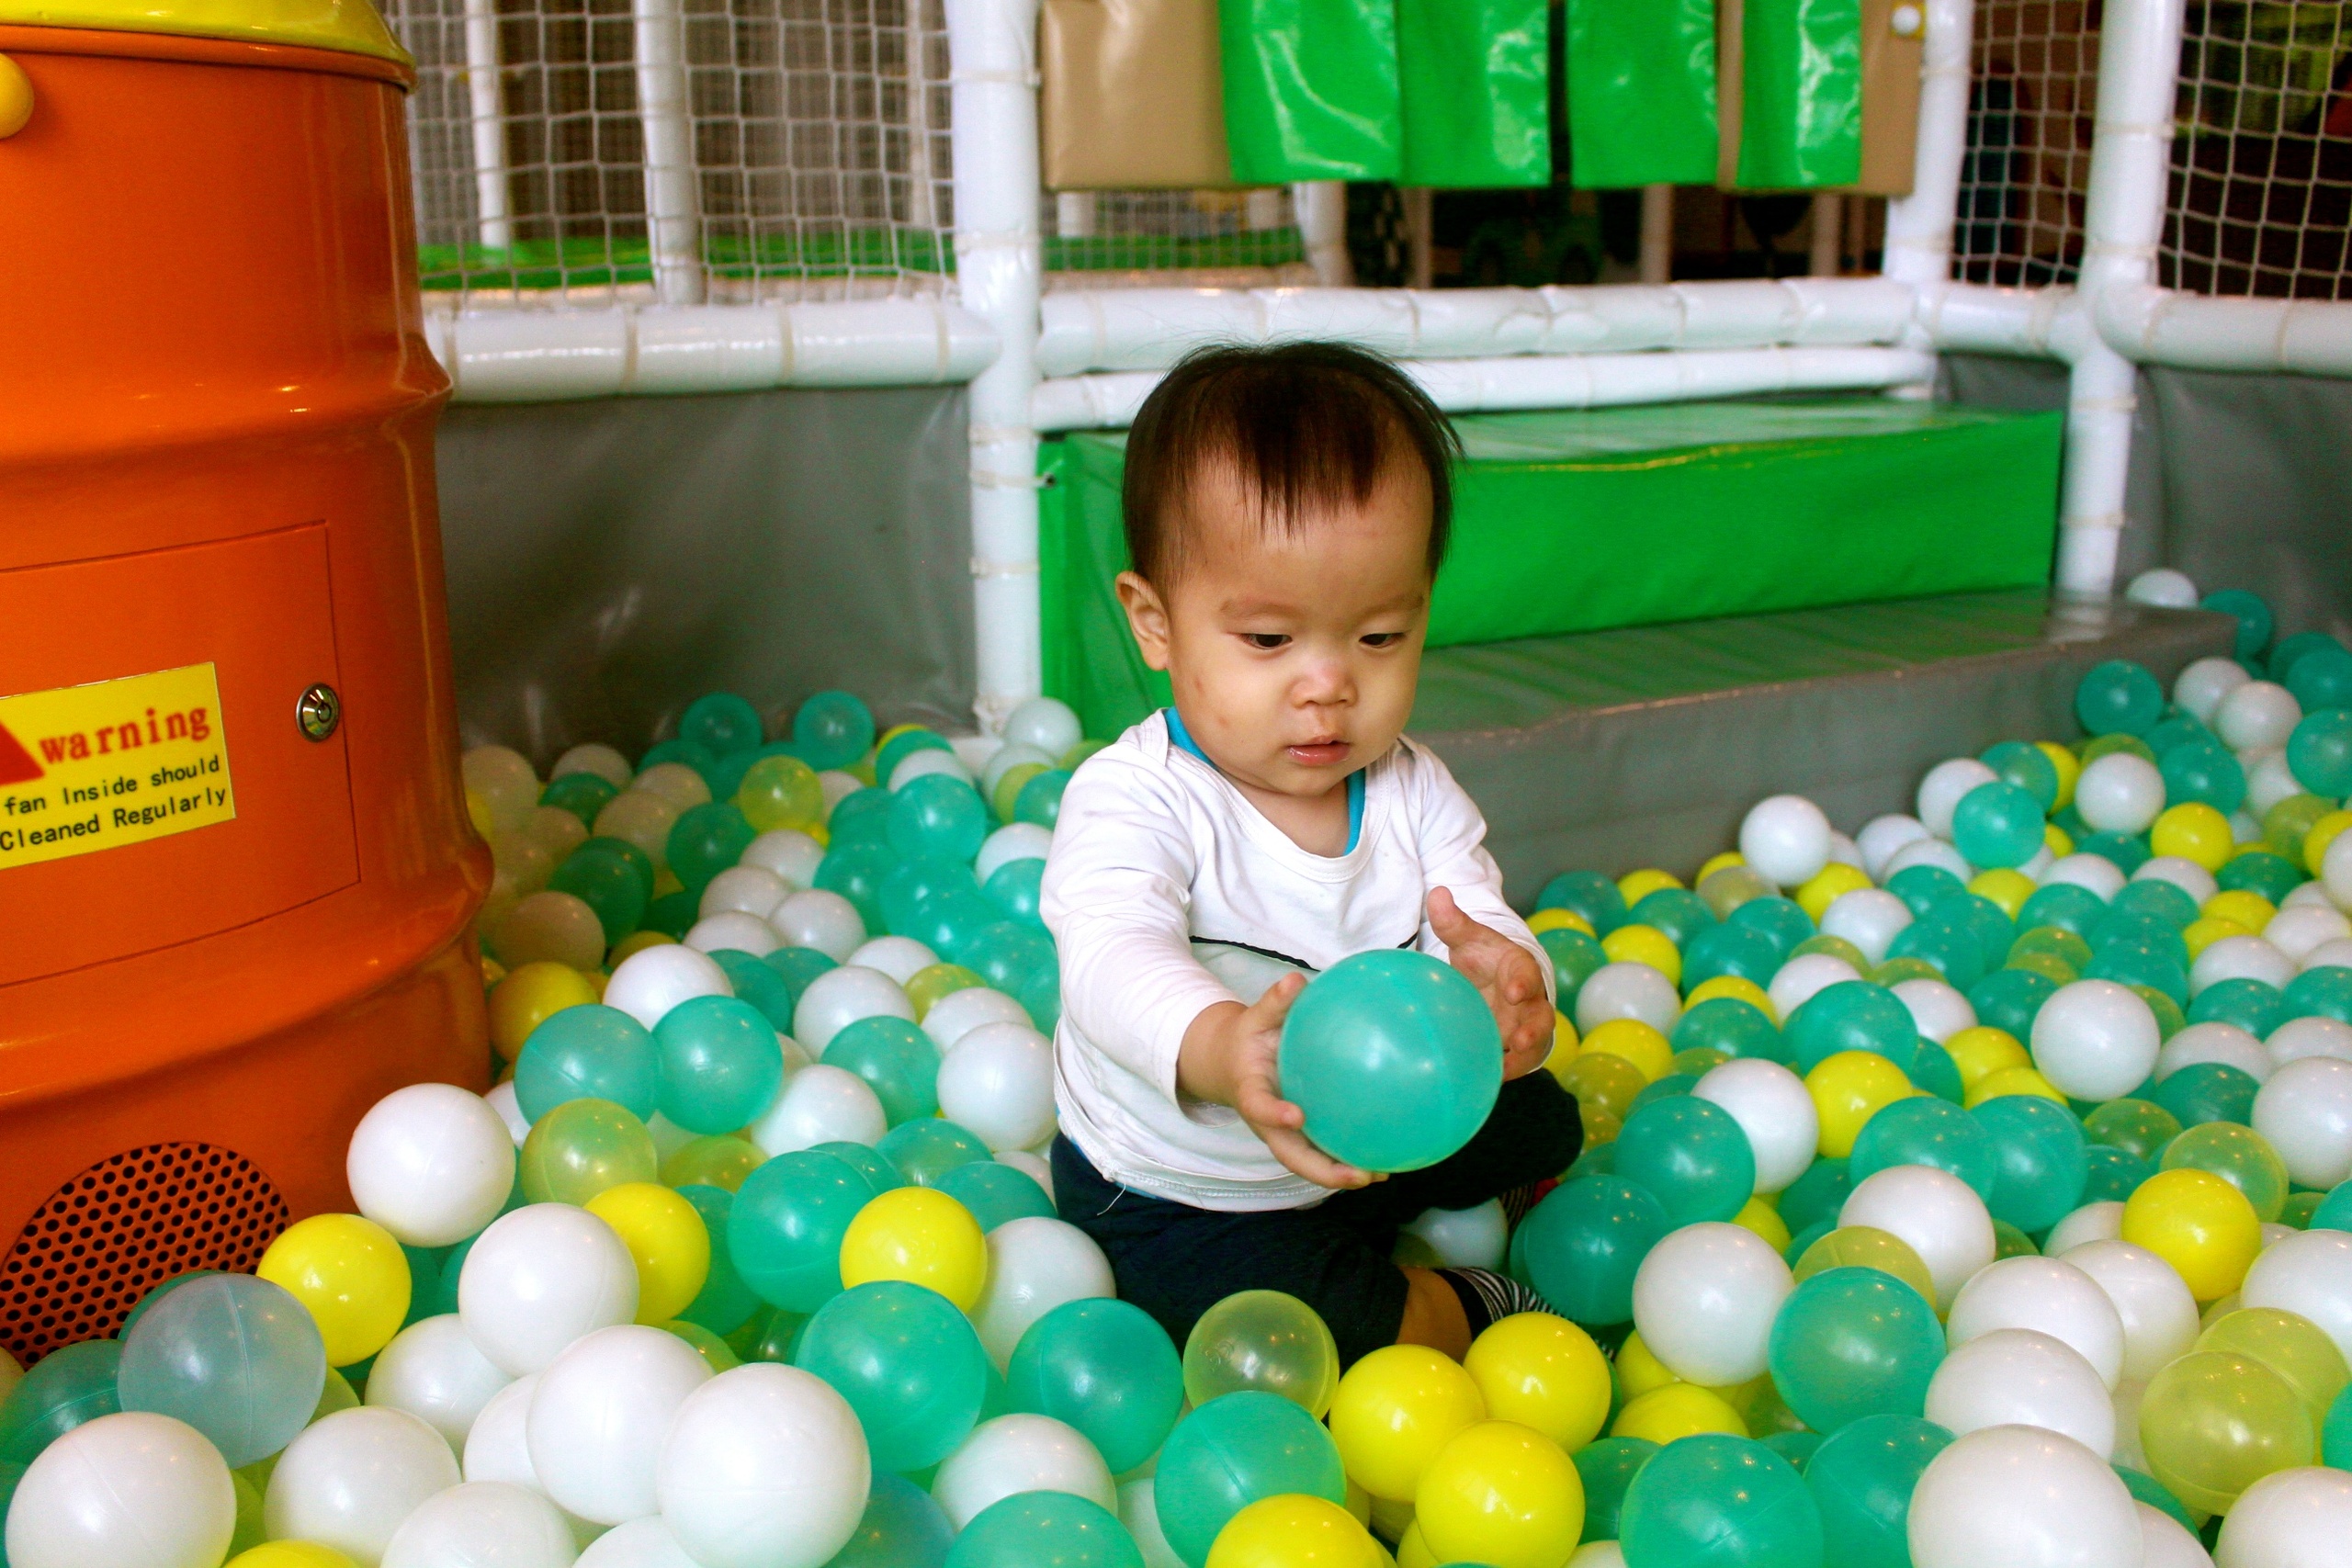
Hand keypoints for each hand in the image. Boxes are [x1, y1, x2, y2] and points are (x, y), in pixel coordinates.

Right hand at [1178, 975, 1374, 1189]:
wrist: (1231, 1064)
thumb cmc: (1247, 1040)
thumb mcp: (1254, 1018)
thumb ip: (1274, 1002)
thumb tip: (1295, 980)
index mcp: (1252, 1093)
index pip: (1259, 1107)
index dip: (1275, 1115)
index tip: (1296, 1115)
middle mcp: (1268, 1122)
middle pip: (1291, 1155)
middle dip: (1323, 1171)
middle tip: (1357, 1175)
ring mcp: (1285, 1134)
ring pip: (1311, 1162)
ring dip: (1342, 1174)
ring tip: (1380, 1175)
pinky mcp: (1301, 1135)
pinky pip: (1324, 1150)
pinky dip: (1349, 1159)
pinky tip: (1384, 1160)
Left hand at [1429, 886, 1556, 1078]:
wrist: (1498, 983)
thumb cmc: (1485, 959)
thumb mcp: (1470, 939)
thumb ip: (1454, 921)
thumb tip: (1437, 893)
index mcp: (1518, 969)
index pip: (1524, 973)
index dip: (1521, 982)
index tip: (1512, 990)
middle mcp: (1528, 1001)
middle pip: (1539, 1015)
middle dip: (1532, 1027)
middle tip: (1518, 1038)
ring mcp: (1525, 1026)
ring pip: (1533, 1044)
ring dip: (1522, 1056)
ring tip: (1505, 1069)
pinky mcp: (1515, 1048)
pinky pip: (1516, 1063)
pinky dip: (1506, 1072)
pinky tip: (1487, 1083)